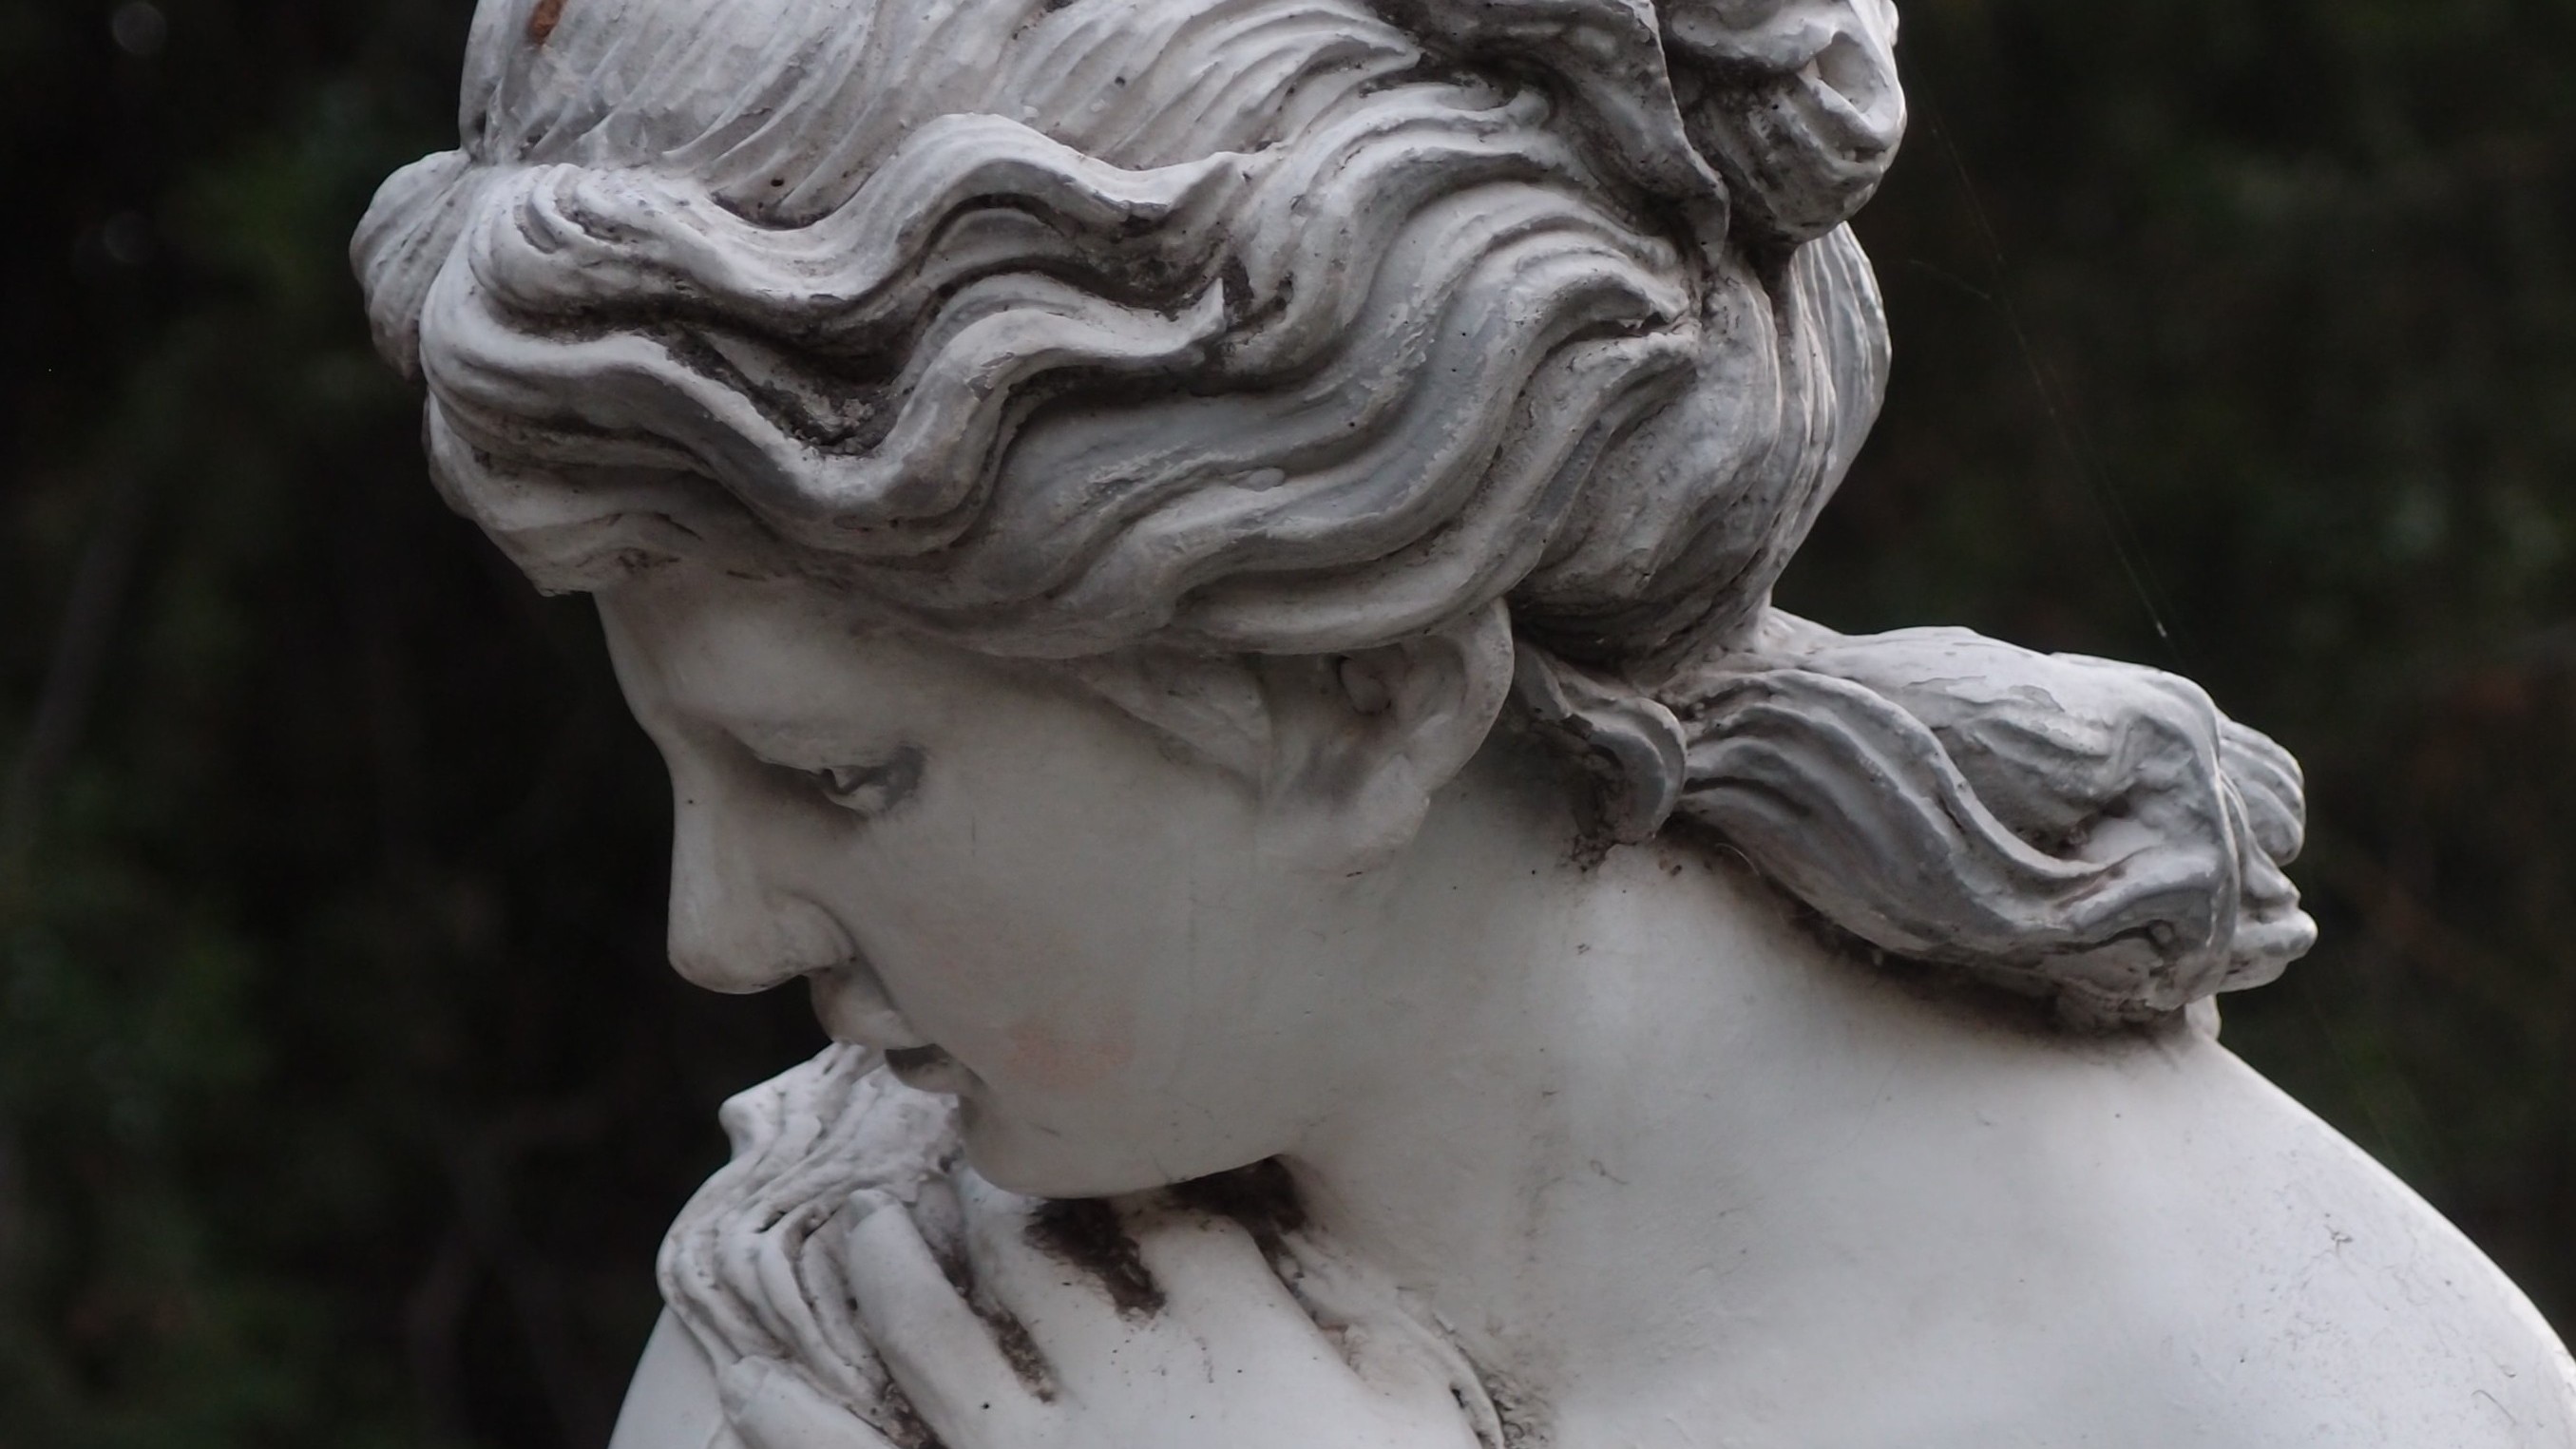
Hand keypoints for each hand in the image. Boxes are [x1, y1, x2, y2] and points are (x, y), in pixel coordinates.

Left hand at [728, 1173, 1485, 1448]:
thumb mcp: (1420, 1425)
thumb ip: (1383, 1349)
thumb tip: (1354, 1284)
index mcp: (1235, 1340)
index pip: (1170, 1213)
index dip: (1136, 1169)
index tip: (1106, 1138)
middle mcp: (1124, 1377)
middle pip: (1037, 1255)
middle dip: (994, 1204)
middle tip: (955, 1156)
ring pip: (936, 1334)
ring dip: (887, 1274)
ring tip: (858, 1228)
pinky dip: (799, 1429)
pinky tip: (744, 1385)